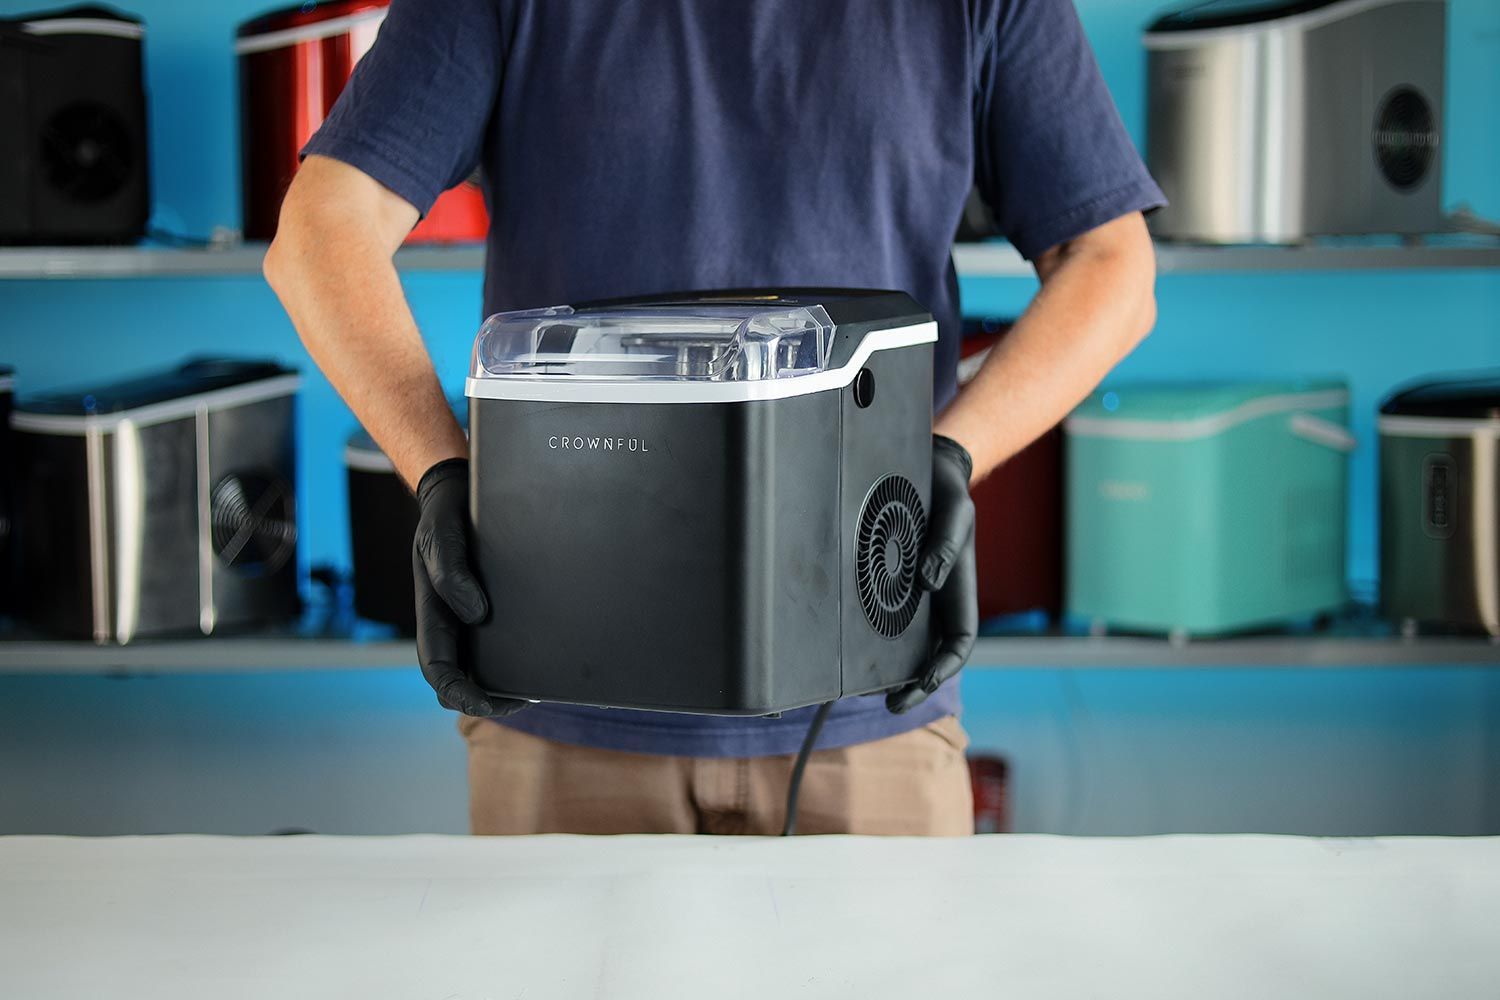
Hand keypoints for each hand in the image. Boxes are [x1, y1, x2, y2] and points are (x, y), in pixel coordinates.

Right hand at [412, 458, 527, 717]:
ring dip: (503, 685)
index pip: (438, 670)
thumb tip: (476, 613)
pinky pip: (502, 643)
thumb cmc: (444, 517)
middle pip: (459, 679)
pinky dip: (519, 658)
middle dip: (485, 699)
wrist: (458, 493)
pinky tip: (545, 658)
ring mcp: (469, 618)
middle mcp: (450, 623)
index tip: (489, 704)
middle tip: (526, 699)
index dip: (461, 694)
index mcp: (431, 615)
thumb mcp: (440, 537)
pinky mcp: (491, 608)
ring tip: (540, 686)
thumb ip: (450, 573)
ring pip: (480, 667)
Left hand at [887, 435, 977, 713]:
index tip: (925, 682)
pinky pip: (876, 615)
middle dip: (913, 684)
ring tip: (862, 689)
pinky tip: (844, 649)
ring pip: (901, 642)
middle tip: (889, 702)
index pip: (959, 643)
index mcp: (959, 592)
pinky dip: (865, 637)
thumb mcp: (956, 512)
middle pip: (929, 654)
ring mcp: (911, 595)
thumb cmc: (948, 493)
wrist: (930, 471)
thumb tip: (927, 582)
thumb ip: (946, 544)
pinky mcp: (886, 582)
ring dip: (886, 669)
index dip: (944, 668)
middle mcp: (935, 600)